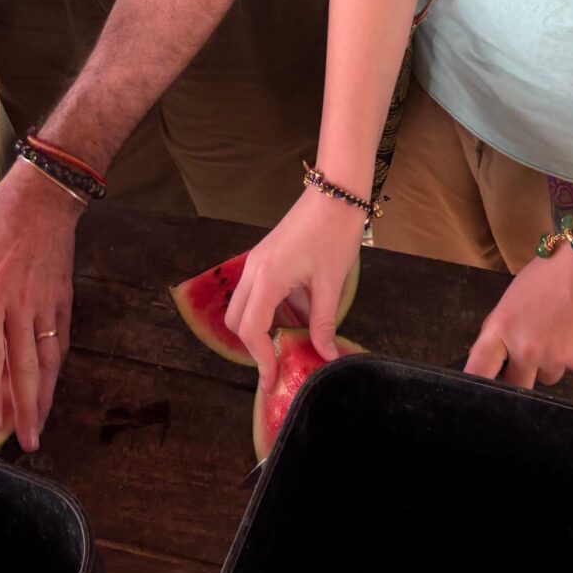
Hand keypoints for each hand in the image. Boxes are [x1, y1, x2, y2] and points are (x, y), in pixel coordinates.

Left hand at [0, 165, 80, 450]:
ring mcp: (44, 304)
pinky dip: (55, 367)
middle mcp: (18, 306)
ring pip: (47, 360)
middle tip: (26, 441)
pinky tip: (49, 386)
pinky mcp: (61, 298)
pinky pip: (60, 341)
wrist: (41, 198)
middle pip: (25, 368)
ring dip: (45, 396)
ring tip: (40, 426)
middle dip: (26, 409)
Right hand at [225, 187, 364, 389]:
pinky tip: (296, 317)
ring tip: (289, 344)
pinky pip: (257, 291)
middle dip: (253, 345)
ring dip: (262, 327)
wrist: (335, 194)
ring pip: (244, 305)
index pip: (251, 330)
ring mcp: (256, 261)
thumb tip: (327, 356)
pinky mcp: (265, 257)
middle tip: (277, 365)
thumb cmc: (334, 234)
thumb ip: (324, 323)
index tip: (273, 379)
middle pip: (236, 319)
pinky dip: (270, 309)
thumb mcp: (331, 284)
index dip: (261, 359)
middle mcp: (253, 270)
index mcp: (267, 278)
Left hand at [464, 244, 572, 388]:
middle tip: (528, 359)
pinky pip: (572, 367)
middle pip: (514, 386)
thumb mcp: (515, 296)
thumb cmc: (552, 272)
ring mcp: (554, 359)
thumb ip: (504, 327)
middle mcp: (525, 350)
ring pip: (547, 376)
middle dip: (519, 377)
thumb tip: (496, 353)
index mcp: (501, 328)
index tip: (476, 395)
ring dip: (550, 363)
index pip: (478, 370)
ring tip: (563, 330)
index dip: (476, 386)